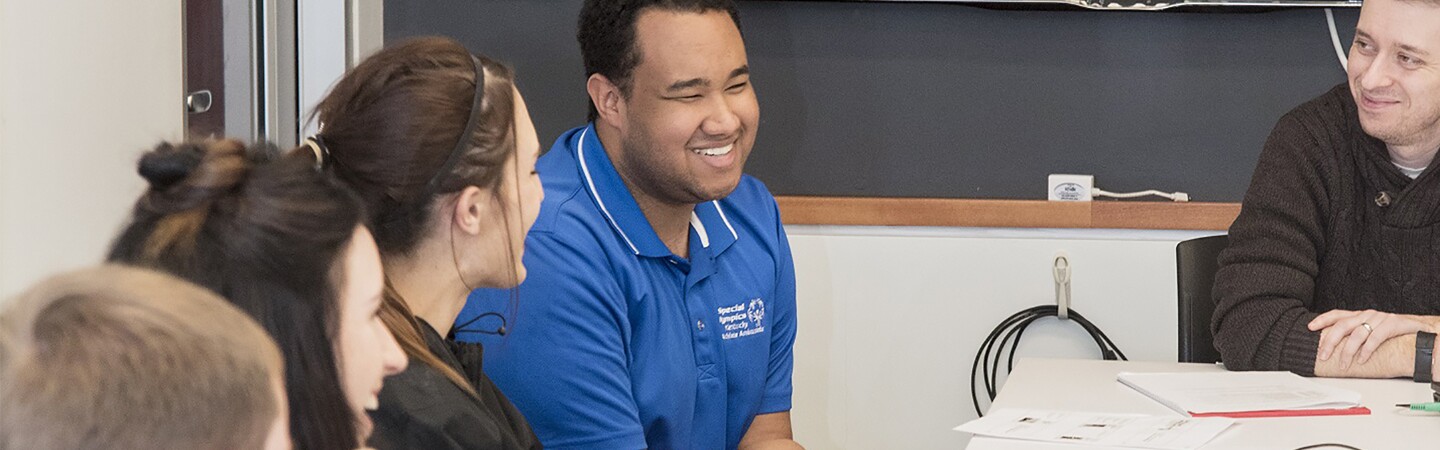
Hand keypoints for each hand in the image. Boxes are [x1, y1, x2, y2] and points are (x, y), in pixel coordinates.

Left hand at [1309, 309, 1430, 368]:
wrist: (1418, 328)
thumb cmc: (1391, 332)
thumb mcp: (1369, 331)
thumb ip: (1354, 335)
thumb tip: (1333, 348)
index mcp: (1359, 315)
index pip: (1337, 314)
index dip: (1322, 320)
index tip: (1309, 327)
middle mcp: (1367, 314)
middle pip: (1343, 326)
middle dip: (1330, 342)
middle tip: (1323, 355)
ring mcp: (1379, 318)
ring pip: (1358, 334)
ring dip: (1348, 351)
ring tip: (1344, 364)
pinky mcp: (1392, 324)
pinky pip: (1375, 338)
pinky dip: (1367, 350)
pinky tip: (1362, 360)